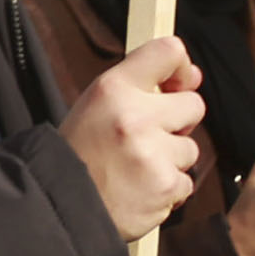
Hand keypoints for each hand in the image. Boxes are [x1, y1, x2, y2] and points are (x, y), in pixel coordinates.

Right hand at [56, 35, 205, 242]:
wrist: (62, 203)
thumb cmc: (81, 151)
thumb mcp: (97, 103)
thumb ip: (140, 87)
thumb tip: (192, 75)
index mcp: (113, 88)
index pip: (167, 52)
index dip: (180, 67)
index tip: (178, 82)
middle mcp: (135, 115)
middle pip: (193, 105)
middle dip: (177, 122)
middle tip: (147, 136)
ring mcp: (152, 153)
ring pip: (190, 149)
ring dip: (171, 160)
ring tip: (137, 167)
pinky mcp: (166, 186)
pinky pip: (186, 182)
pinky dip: (168, 189)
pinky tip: (141, 188)